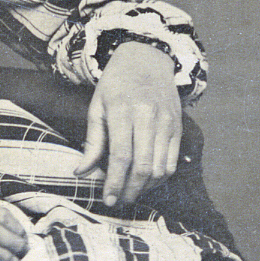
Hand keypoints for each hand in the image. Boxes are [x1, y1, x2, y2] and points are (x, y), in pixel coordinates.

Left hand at [75, 40, 181, 207]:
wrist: (147, 58)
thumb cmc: (116, 84)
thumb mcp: (97, 106)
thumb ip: (92, 141)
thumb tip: (81, 172)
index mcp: (124, 111)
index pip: (121, 156)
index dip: (115, 182)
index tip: (107, 199)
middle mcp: (149, 117)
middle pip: (143, 166)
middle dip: (130, 190)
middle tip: (119, 202)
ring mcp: (167, 122)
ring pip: (160, 167)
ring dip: (145, 188)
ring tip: (131, 194)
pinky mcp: (178, 127)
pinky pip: (172, 161)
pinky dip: (160, 178)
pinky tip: (147, 183)